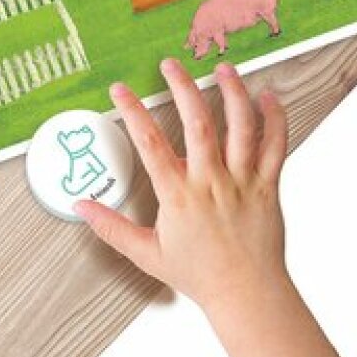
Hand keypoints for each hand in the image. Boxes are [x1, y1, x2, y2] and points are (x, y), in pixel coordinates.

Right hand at [78, 59, 288, 312]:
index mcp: (178, 196)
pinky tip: (268, 96)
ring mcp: (242, 180)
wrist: (245, 292)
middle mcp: (211, 182)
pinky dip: (275, 117)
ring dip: (232, 91)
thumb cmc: (199, 274)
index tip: (121, 90)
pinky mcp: (268, 183)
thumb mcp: (147, 254)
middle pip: (197, 122)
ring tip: (223, 68)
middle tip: (171, 64)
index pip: (150, 144)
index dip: (133, 112)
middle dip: (182, 87)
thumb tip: (81, 208)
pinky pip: (276, 144)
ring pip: (241, 125)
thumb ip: (112, 228)